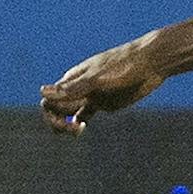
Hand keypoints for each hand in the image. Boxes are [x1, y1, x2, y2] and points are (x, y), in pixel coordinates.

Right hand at [41, 40, 164, 134]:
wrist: (150, 63)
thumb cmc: (124, 66)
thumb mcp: (97, 78)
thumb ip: (72, 87)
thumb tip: (42, 92)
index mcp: (72, 80)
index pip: (49, 101)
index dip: (52, 115)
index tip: (70, 122)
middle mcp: (78, 89)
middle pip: (56, 109)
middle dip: (59, 122)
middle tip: (75, 130)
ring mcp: (91, 96)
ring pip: (69, 113)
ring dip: (66, 124)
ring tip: (78, 130)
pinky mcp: (104, 103)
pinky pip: (85, 114)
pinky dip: (79, 122)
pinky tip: (82, 128)